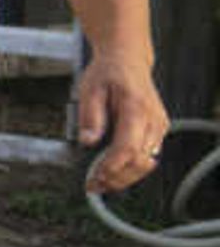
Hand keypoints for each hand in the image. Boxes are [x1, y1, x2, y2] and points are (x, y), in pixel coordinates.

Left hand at [74, 50, 169, 192]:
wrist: (127, 60)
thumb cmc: (107, 73)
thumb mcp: (90, 89)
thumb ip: (90, 116)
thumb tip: (87, 141)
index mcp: (135, 108)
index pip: (127, 147)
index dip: (111, 167)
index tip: (94, 178)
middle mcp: (153, 119)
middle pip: (139, 160)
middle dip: (116, 177)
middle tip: (93, 186)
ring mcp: (159, 126)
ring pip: (146, 162)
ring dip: (124, 177)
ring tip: (100, 184)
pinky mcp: (159, 130)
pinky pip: (148, 156)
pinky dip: (132, 168)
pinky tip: (112, 173)